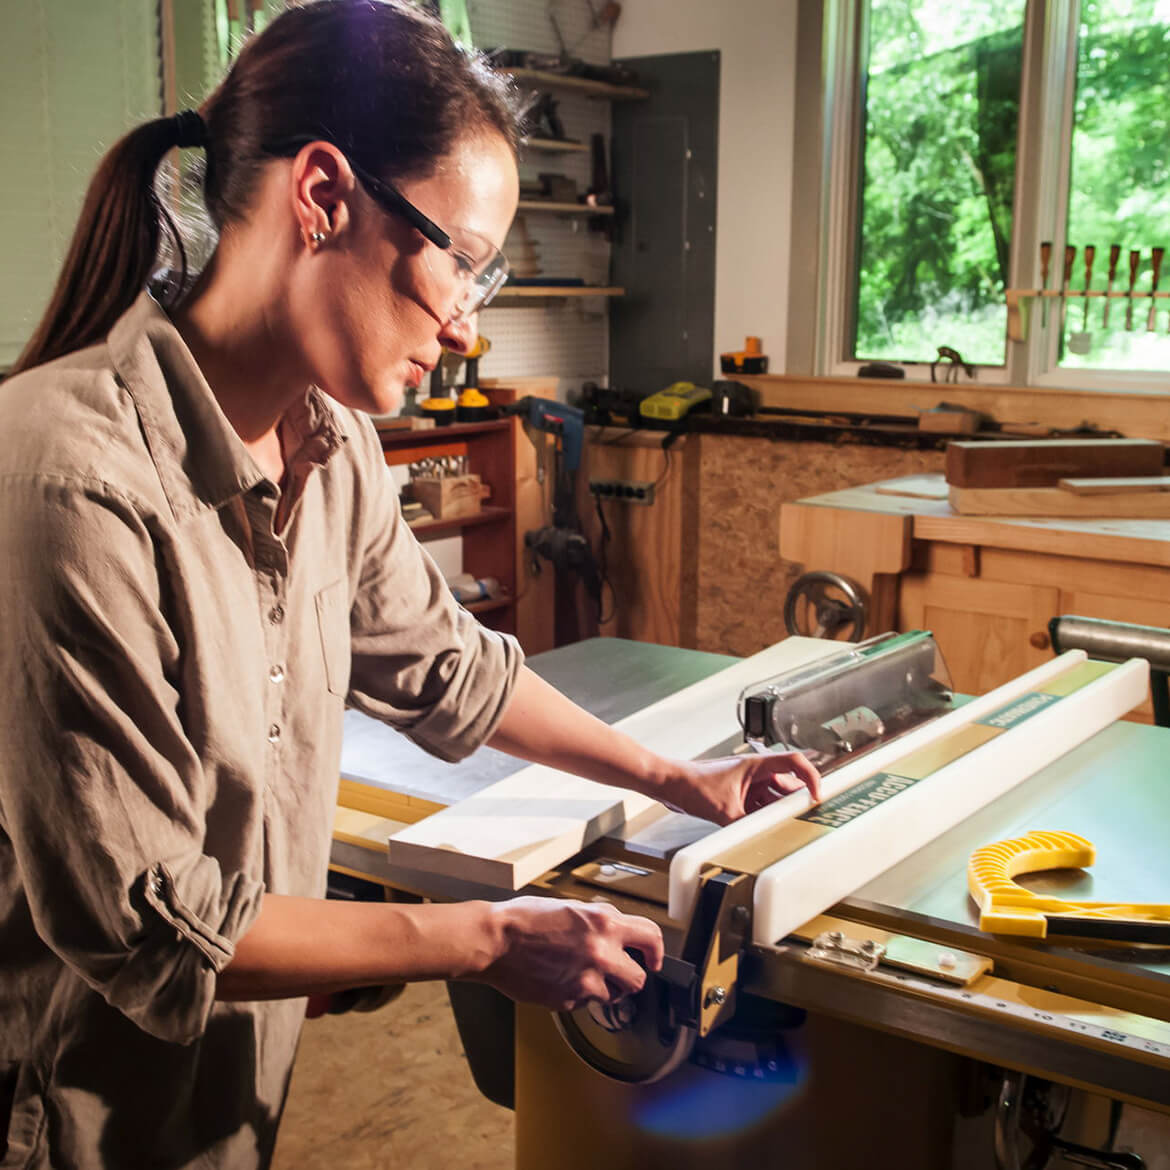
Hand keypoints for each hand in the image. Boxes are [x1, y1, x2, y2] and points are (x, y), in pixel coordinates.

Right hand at [476, 897, 663, 1011]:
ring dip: (602, 988)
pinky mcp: (569, 1001)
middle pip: (638, 979)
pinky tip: (560, 979)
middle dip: (629, 977)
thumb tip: (619, 933)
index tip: (654, 959)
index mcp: (604, 924)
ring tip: (580, 973)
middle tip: (616, 972)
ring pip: (613, 996)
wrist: (496, 941)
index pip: (651, 937)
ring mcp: (586, 980)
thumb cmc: (526, 919)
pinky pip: (585, 1003)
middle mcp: (601, 953)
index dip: (656, 951)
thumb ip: (600, 921)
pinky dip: (577, 995)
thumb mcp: (572, 907)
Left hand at [662, 751, 819, 825]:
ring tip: (788, 828)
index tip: (817, 796)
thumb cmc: (691, 784)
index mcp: (756, 765)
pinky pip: (760, 808)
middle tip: (807, 819)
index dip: (811, 777)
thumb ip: (746, 825)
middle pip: (788, 785)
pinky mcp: (739, 796)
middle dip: (797, 802)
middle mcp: (755, 773)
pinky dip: (765, 818)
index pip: (795, 762)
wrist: (669, 784)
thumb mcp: (724, 810)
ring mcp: (748, 785)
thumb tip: (763, 841)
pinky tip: (766, 831)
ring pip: (774, 799)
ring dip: (779, 813)